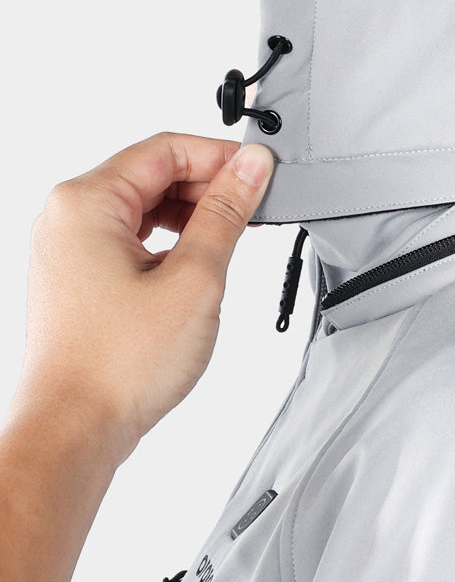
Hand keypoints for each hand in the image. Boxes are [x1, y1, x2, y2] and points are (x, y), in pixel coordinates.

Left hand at [11, 132, 273, 468]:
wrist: (72, 433)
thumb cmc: (116, 366)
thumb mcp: (194, 278)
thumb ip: (226, 213)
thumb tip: (251, 166)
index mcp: (86, 202)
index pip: (166, 149)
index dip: (221, 157)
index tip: (261, 174)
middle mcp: (67, 217)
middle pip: (152, 173)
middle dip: (207, 186)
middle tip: (254, 208)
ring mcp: (67, 248)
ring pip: (142, 205)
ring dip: (190, 215)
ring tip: (229, 241)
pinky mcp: (76, 277)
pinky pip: (129, 236)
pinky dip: (168, 242)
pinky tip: (196, 265)